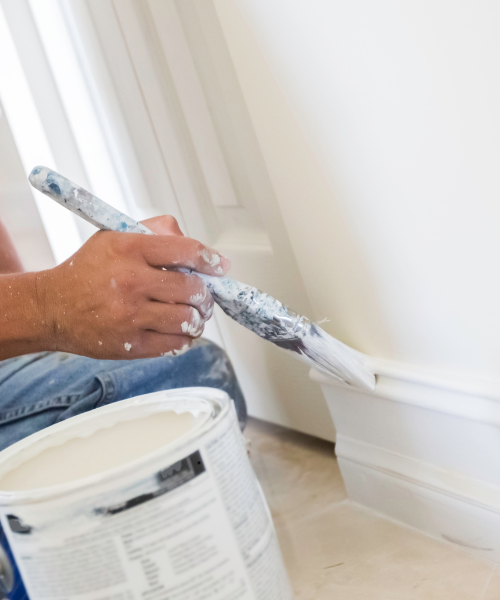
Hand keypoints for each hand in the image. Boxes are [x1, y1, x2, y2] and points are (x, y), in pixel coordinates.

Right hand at [36, 215, 228, 358]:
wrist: (51, 308)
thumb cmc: (88, 271)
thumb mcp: (114, 236)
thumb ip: (156, 232)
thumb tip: (196, 249)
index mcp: (129, 248)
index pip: (186, 250)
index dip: (210, 259)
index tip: (219, 266)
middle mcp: (131, 281)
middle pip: (193, 289)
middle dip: (205, 294)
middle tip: (203, 296)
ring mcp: (131, 316)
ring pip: (188, 319)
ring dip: (197, 318)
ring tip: (191, 314)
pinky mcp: (130, 344)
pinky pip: (176, 344)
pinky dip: (185, 338)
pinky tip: (178, 330)